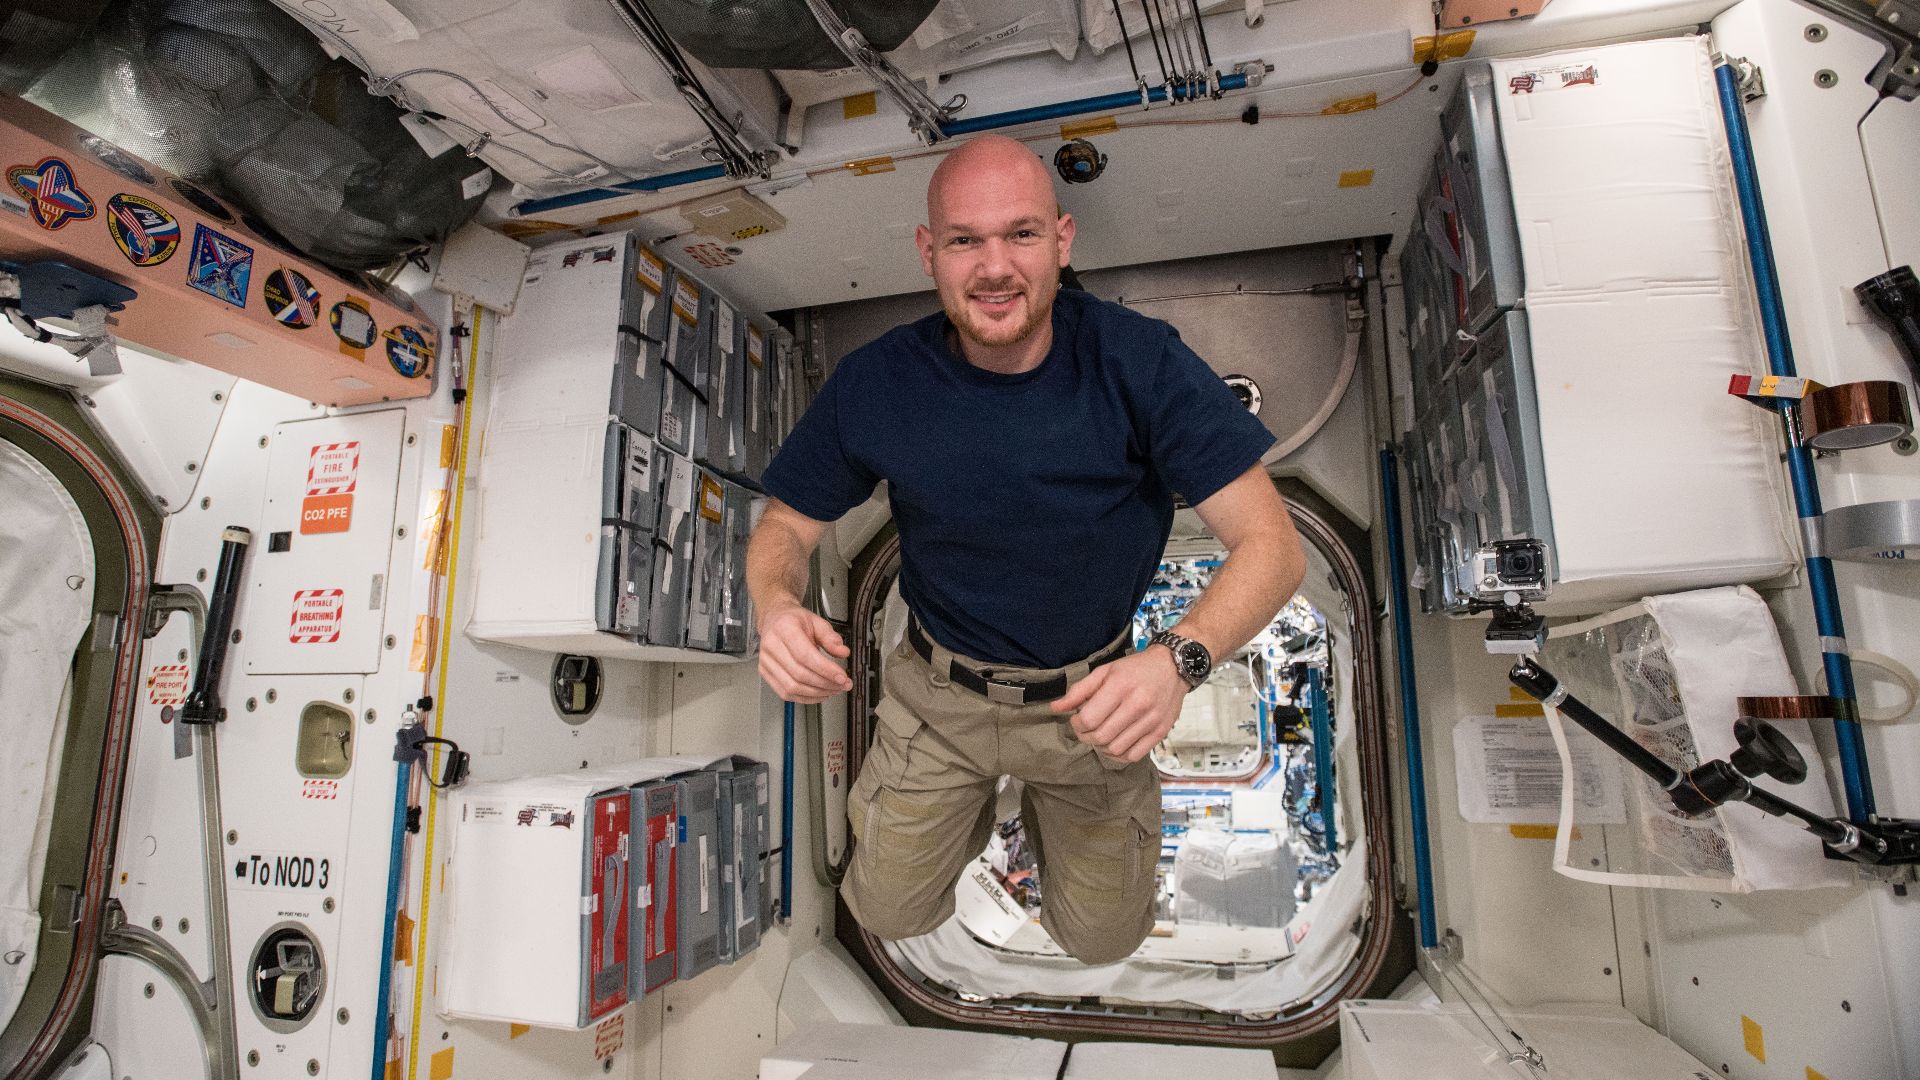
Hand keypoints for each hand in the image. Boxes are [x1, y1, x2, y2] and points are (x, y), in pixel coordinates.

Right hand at [757, 603, 851, 702]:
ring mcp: (766, 662)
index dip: (825, 669)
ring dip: (817, 693)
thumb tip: (842, 652)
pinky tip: (820, 694)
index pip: (805, 655)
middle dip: (825, 683)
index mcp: (784, 628)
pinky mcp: (765, 674)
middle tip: (843, 685)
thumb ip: (830, 637)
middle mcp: (771, 646)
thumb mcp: (816, 621)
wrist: (774, 620)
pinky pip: (785, 693)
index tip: (842, 677)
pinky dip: (805, 698)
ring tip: (834, 689)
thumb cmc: (794, 621)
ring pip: (792, 687)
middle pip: (800, 674)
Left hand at [1049, 648, 1187, 762]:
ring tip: (1100, 735)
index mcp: (1120, 687)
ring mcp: (1151, 721)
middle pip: (1101, 737)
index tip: (1077, 719)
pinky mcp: (1161, 732)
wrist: (1172, 668)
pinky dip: (1119, 755)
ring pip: (1115, 749)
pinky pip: (1134, 756)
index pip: (1089, 718)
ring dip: (1101, 747)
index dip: (1077, 724)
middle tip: (1085, 730)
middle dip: (1086, 737)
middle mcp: (1137, 705)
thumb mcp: (1105, 671)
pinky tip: (1115, 743)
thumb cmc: (1135, 669)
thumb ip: (1079, 690)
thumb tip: (1055, 707)